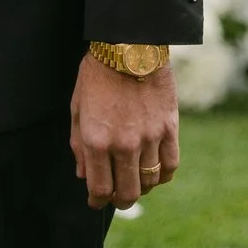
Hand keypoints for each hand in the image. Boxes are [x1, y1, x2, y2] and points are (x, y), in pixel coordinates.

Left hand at [70, 55, 178, 209]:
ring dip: (141, 189)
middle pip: (127, 193)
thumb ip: (79, 145)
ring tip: (135, 183)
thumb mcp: (77, 108)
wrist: (129, 47)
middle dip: (120, 201)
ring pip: (149, 182)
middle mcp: (124, 145)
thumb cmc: (97, 75)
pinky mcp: (169, 129)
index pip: (99, 188)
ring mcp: (149, 138)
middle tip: (117, 198)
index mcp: (96, 140)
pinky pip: (170, 165)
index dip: (97, 201)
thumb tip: (84, 175)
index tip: (96, 201)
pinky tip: (155, 172)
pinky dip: (162, 175)